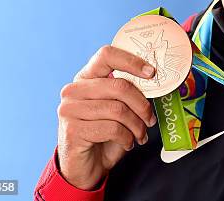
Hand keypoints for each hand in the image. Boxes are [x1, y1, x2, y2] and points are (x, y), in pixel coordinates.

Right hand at [56, 45, 156, 189]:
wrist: (85, 167)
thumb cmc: (105, 134)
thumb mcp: (117, 108)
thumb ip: (127, 92)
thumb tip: (154, 81)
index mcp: (86, 77)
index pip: (107, 55)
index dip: (132, 61)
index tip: (151, 73)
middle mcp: (74, 90)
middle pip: (119, 86)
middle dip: (142, 105)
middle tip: (151, 119)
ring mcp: (69, 109)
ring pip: (118, 109)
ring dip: (137, 125)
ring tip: (140, 134)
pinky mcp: (72, 130)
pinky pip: (111, 128)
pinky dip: (127, 137)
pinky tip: (127, 143)